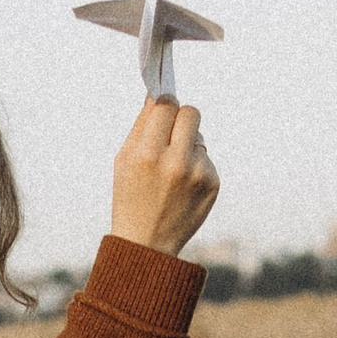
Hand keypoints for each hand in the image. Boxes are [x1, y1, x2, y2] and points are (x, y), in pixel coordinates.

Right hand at [110, 100, 218, 257]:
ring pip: (200, 136)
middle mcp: (176, 162)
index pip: (167, 105)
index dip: (164, 105)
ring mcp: (198, 174)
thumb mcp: (123, 161)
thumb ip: (141, 125)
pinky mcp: (213, 183)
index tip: (162, 110)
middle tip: (172, 132)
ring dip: (187, 145)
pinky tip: (182, 187)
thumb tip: (158, 93)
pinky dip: (196, 166)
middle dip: (182, 118)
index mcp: (147, 154)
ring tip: (172, 172)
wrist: (147, 244)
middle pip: (191, 112)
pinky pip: (207, 158)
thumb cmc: (130, 197)